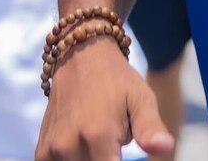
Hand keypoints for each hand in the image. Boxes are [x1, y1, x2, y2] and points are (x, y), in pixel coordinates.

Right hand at [35, 36, 174, 160]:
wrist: (81, 56)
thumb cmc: (117, 80)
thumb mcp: (140, 97)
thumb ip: (151, 128)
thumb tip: (165, 148)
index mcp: (98, 134)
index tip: (121, 150)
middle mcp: (70, 145)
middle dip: (108, 160)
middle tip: (114, 137)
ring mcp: (52, 150)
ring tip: (99, 139)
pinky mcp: (42, 152)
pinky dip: (74, 160)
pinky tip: (83, 142)